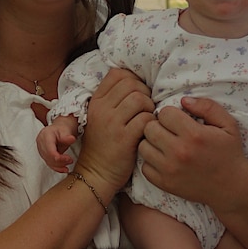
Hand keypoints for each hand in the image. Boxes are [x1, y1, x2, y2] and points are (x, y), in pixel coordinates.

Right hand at [36, 125, 75, 173]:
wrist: (60, 128)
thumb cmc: (62, 129)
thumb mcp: (66, 130)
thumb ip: (67, 136)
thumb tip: (72, 139)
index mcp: (45, 135)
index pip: (50, 151)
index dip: (59, 158)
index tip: (69, 159)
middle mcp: (40, 143)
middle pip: (48, 157)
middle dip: (60, 162)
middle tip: (70, 161)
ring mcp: (41, 149)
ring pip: (48, 161)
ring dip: (58, 166)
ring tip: (68, 165)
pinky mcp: (43, 154)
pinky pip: (49, 162)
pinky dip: (56, 167)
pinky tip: (63, 169)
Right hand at [76, 68, 153, 191]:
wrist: (95, 174)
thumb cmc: (103, 145)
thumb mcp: (99, 117)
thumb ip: (113, 99)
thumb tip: (137, 82)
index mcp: (96, 101)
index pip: (118, 74)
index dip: (133, 79)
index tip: (137, 93)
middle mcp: (102, 109)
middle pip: (132, 84)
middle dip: (145, 93)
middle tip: (146, 108)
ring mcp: (112, 123)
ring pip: (140, 99)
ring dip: (149, 108)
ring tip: (147, 120)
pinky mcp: (123, 139)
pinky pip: (145, 119)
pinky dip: (152, 124)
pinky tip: (148, 132)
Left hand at [139, 96, 247, 207]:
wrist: (231, 188)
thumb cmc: (229, 153)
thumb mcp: (228, 124)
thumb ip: (207, 107)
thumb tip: (183, 100)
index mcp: (194, 135)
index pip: (164, 113)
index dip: (171, 114)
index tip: (178, 121)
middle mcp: (179, 152)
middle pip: (149, 128)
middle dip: (158, 126)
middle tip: (169, 132)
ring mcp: (170, 170)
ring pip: (143, 146)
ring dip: (152, 143)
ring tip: (165, 145)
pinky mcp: (164, 183)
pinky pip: (144, 167)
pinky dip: (152, 163)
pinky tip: (164, 160)